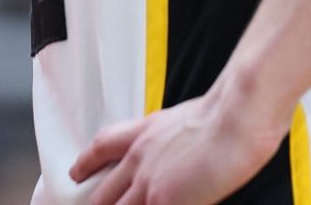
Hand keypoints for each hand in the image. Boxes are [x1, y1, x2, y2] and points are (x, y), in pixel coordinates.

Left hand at [68, 89, 287, 204]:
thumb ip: (168, 140)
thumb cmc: (224, 115)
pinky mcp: (163, 202)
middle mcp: (138, 160)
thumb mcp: (182, 120)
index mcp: (143, 134)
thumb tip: (175, 153)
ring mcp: (148, 185)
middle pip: (102, 195)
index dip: (84, 164)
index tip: (76, 175)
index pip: (101, 148)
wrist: (235, 117)